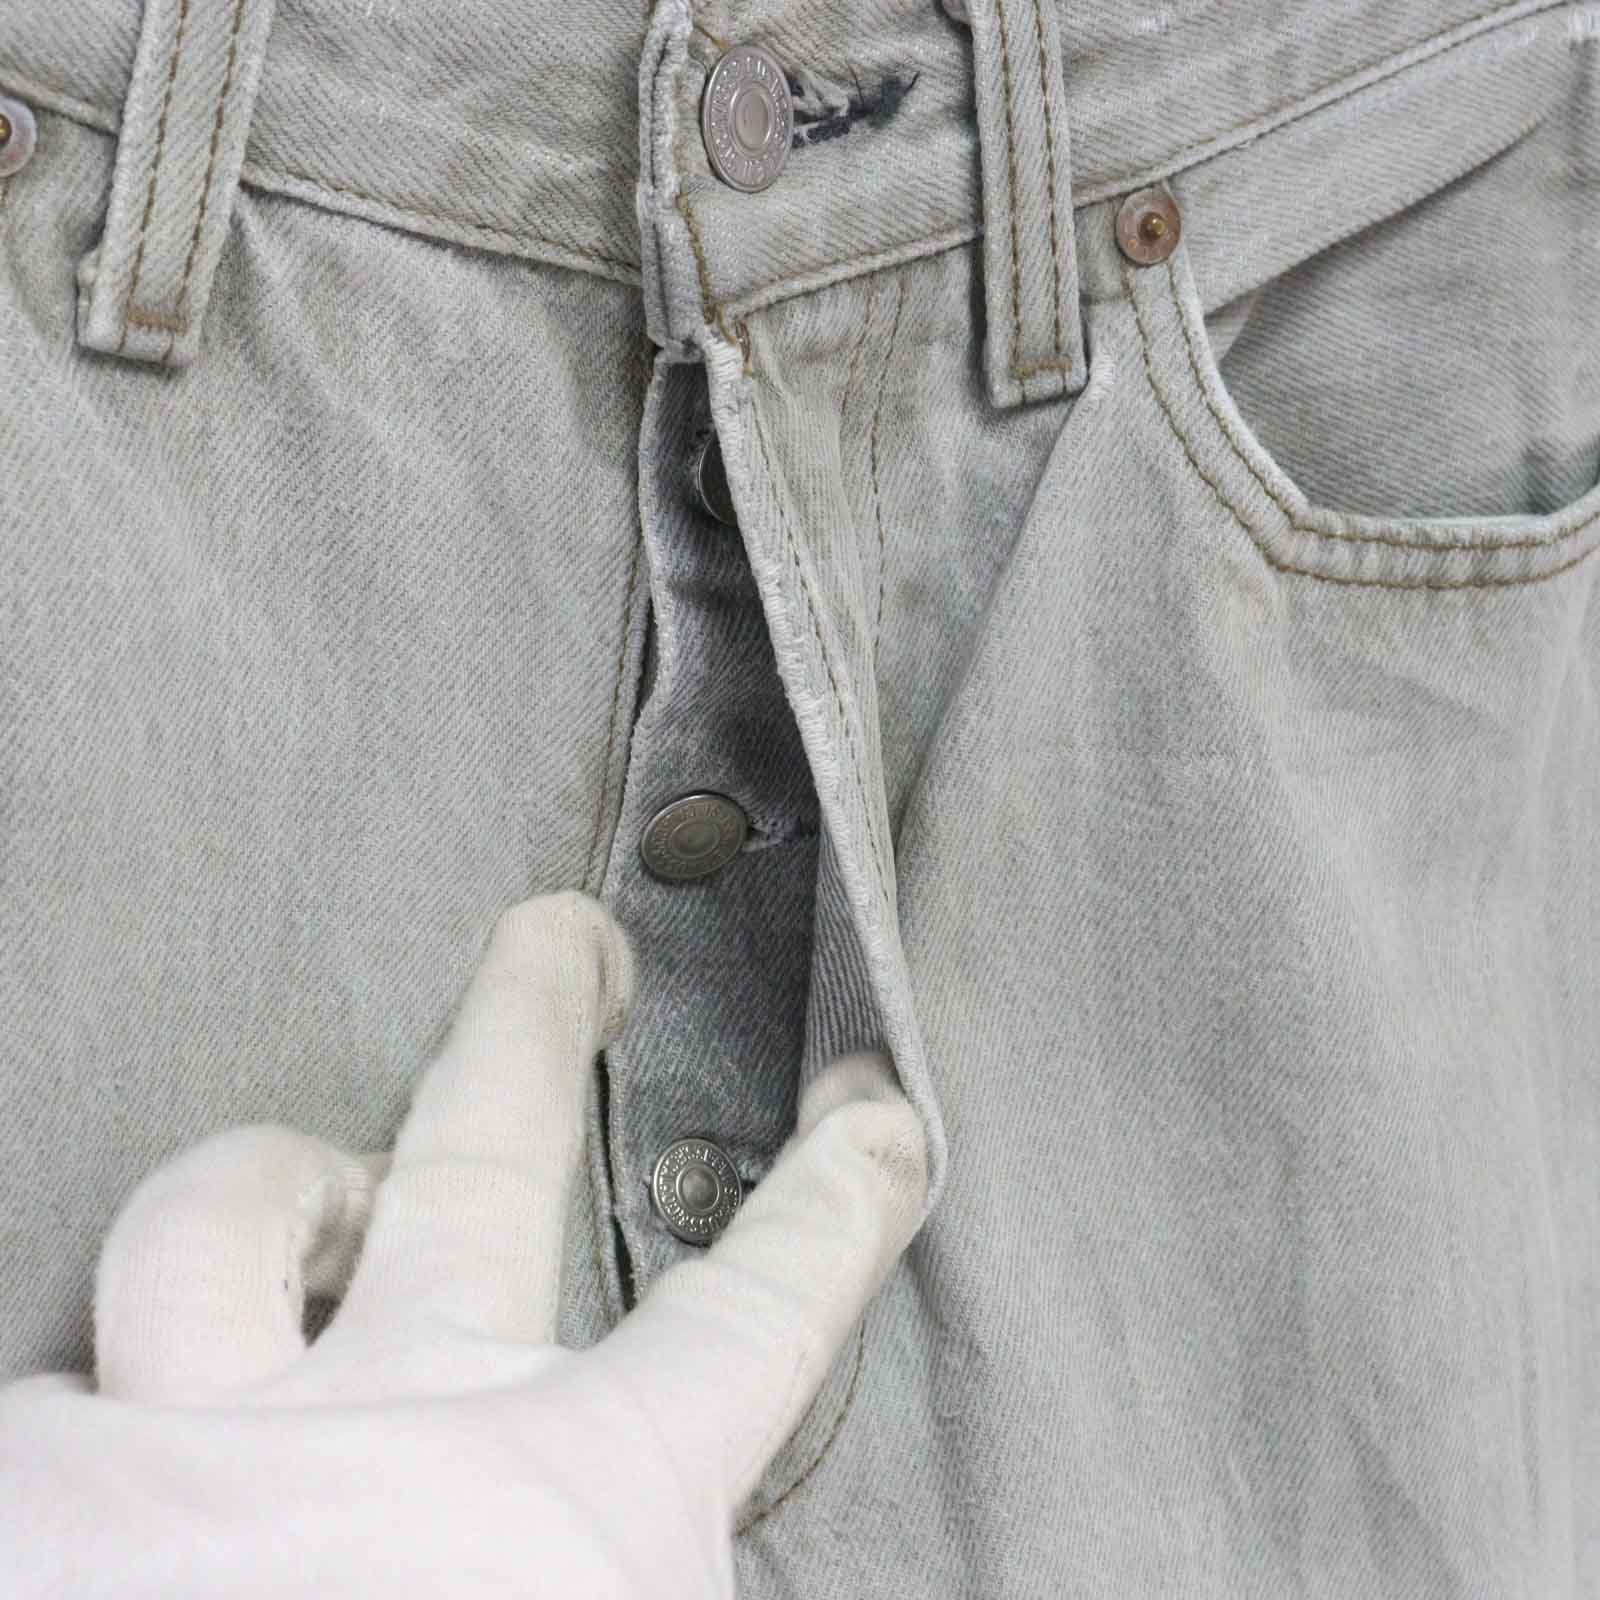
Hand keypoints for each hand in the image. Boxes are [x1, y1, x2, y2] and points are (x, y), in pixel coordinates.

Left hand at [0, 892, 926, 1596]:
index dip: (831, 1201)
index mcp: (580, 1513)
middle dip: (535, 1022)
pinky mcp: (47, 1477)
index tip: (871, 1113)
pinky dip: (77, 1420)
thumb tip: (664, 1544)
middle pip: (483, 1163)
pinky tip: (97, 1476)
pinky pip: (45, 1400)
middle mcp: (401, 1436)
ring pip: (215, 1227)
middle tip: (559, 936)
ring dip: (265, 1188)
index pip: (758, 1310)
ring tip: (298, 1191)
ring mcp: (204, 1445)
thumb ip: (653, 1554)